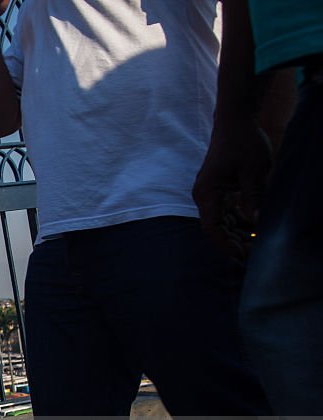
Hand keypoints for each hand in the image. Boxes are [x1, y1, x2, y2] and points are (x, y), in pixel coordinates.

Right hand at [193, 118, 271, 258]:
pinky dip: (237, 223)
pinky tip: (250, 231)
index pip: (212, 226)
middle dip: (233, 242)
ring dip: (235, 234)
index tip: (241, 255)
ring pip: (221, 222)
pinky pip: (226, 212)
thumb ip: (254, 198)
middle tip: (253, 255)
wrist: (235, 122)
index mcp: (207, 193)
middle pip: (216, 227)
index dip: (225, 243)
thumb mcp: (254, 171)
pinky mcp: (219, 190)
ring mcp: (211, 194)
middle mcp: (205, 196)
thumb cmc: (243, 143)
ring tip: (253, 246)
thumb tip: (257, 223)